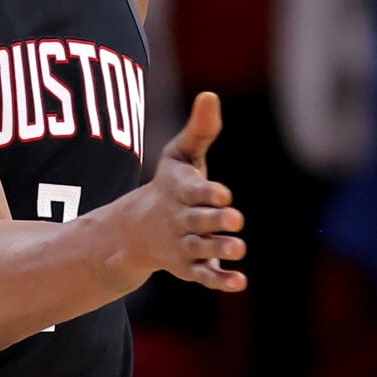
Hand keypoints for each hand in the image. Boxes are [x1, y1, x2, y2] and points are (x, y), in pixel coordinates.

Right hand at [119, 91, 245, 290]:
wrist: (137, 231)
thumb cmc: (169, 186)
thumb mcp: (179, 156)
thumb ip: (199, 130)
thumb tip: (210, 95)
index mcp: (179, 192)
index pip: (193, 192)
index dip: (208, 193)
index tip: (224, 193)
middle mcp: (181, 220)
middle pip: (198, 221)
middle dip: (215, 221)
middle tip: (236, 219)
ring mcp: (184, 246)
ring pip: (201, 250)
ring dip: (219, 249)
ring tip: (239, 247)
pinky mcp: (190, 268)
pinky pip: (204, 276)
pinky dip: (220, 281)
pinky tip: (240, 282)